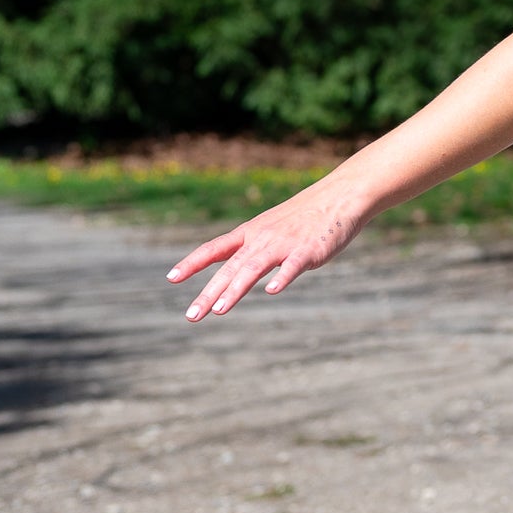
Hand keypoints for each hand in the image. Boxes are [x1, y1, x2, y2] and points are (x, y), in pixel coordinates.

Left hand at [166, 177, 370, 321]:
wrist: (341, 196)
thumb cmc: (308, 216)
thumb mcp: (274, 228)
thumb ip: (256, 248)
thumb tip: (243, 269)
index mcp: (251, 233)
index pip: (214, 248)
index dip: (192, 263)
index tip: (172, 278)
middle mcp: (261, 238)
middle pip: (230, 267)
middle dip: (209, 293)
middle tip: (191, 316)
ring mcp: (284, 244)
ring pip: (253, 268)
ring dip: (235, 290)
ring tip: (219, 310)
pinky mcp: (309, 251)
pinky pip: (293, 266)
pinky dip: (282, 277)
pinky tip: (272, 291)